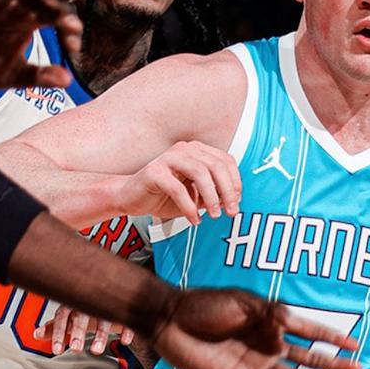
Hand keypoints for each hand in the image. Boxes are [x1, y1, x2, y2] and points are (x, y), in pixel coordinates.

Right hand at [0, 0, 82, 88]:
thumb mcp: (12, 73)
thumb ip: (40, 76)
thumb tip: (68, 81)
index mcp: (31, 21)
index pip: (56, 21)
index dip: (68, 32)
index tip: (74, 48)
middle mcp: (18, 6)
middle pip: (44, 3)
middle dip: (59, 13)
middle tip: (72, 26)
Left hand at [34, 305, 134, 354]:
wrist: (112, 296)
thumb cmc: (86, 310)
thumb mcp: (69, 317)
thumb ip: (55, 327)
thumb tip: (36, 334)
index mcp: (72, 303)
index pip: (62, 316)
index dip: (59, 333)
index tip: (57, 351)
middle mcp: (88, 302)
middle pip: (82, 315)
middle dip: (79, 332)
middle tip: (76, 350)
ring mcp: (106, 304)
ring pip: (104, 317)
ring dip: (100, 334)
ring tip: (96, 351)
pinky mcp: (123, 308)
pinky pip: (125, 317)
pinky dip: (125, 329)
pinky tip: (124, 341)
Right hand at [116, 141, 240, 223]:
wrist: (131, 198)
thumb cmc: (165, 195)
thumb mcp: (196, 195)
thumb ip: (213, 194)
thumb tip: (233, 201)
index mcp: (197, 151)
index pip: (225, 160)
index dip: (235, 181)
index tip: (238, 201)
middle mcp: (184, 149)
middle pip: (215, 165)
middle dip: (227, 190)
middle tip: (231, 211)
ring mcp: (168, 158)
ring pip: (199, 172)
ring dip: (211, 197)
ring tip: (214, 215)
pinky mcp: (154, 171)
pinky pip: (177, 188)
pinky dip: (189, 206)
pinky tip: (194, 219)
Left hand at [150, 288, 360, 368]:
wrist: (173, 320)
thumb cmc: (207, 304)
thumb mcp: (241, 302)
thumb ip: (268, 315)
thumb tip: (288, 327)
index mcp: (272, 319)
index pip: (310, 329)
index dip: (333, 336)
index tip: (355, 344)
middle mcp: (269, 342)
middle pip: (308, 355)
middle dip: (332, 361)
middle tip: (357, 368)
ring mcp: (256, 362)